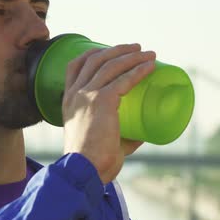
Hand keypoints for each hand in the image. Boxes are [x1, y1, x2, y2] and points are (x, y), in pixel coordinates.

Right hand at [62, 44, 155, 183]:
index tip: (110, 50)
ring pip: (111, 65)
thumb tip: (143, 132)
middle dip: (117, 50)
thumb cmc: (92, 163)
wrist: (84, 171)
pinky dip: (139, 70)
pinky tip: (151, 66)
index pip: (75, 66)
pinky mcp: (102, 100)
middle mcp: (75, 93)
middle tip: (137, 48)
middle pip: (96, 59)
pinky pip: (124, 79)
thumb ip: (122, 135)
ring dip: (132, 56)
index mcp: (69, 100)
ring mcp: (87, 95)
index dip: (93, 53)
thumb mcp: (101, 140)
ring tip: (148, 54)